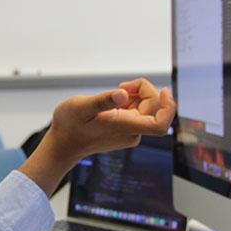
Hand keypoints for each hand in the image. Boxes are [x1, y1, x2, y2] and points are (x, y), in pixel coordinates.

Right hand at [49, 78, 174, 161]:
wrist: (62, 144)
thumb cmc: (69, 125)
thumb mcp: (81, 107)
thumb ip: (103, 100)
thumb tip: (122, 94)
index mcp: (124, 127)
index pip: (160, 124)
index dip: (168, 106)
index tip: (164, 90)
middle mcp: (131, 133)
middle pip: (154, 109)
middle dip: (142, 91)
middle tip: (120, 86)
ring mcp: (129, 133)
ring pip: (145, 109)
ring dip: (134, 96)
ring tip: (111, 96)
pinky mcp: (126, 131)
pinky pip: (137, 113)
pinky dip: (129, 102)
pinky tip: (112, 104)